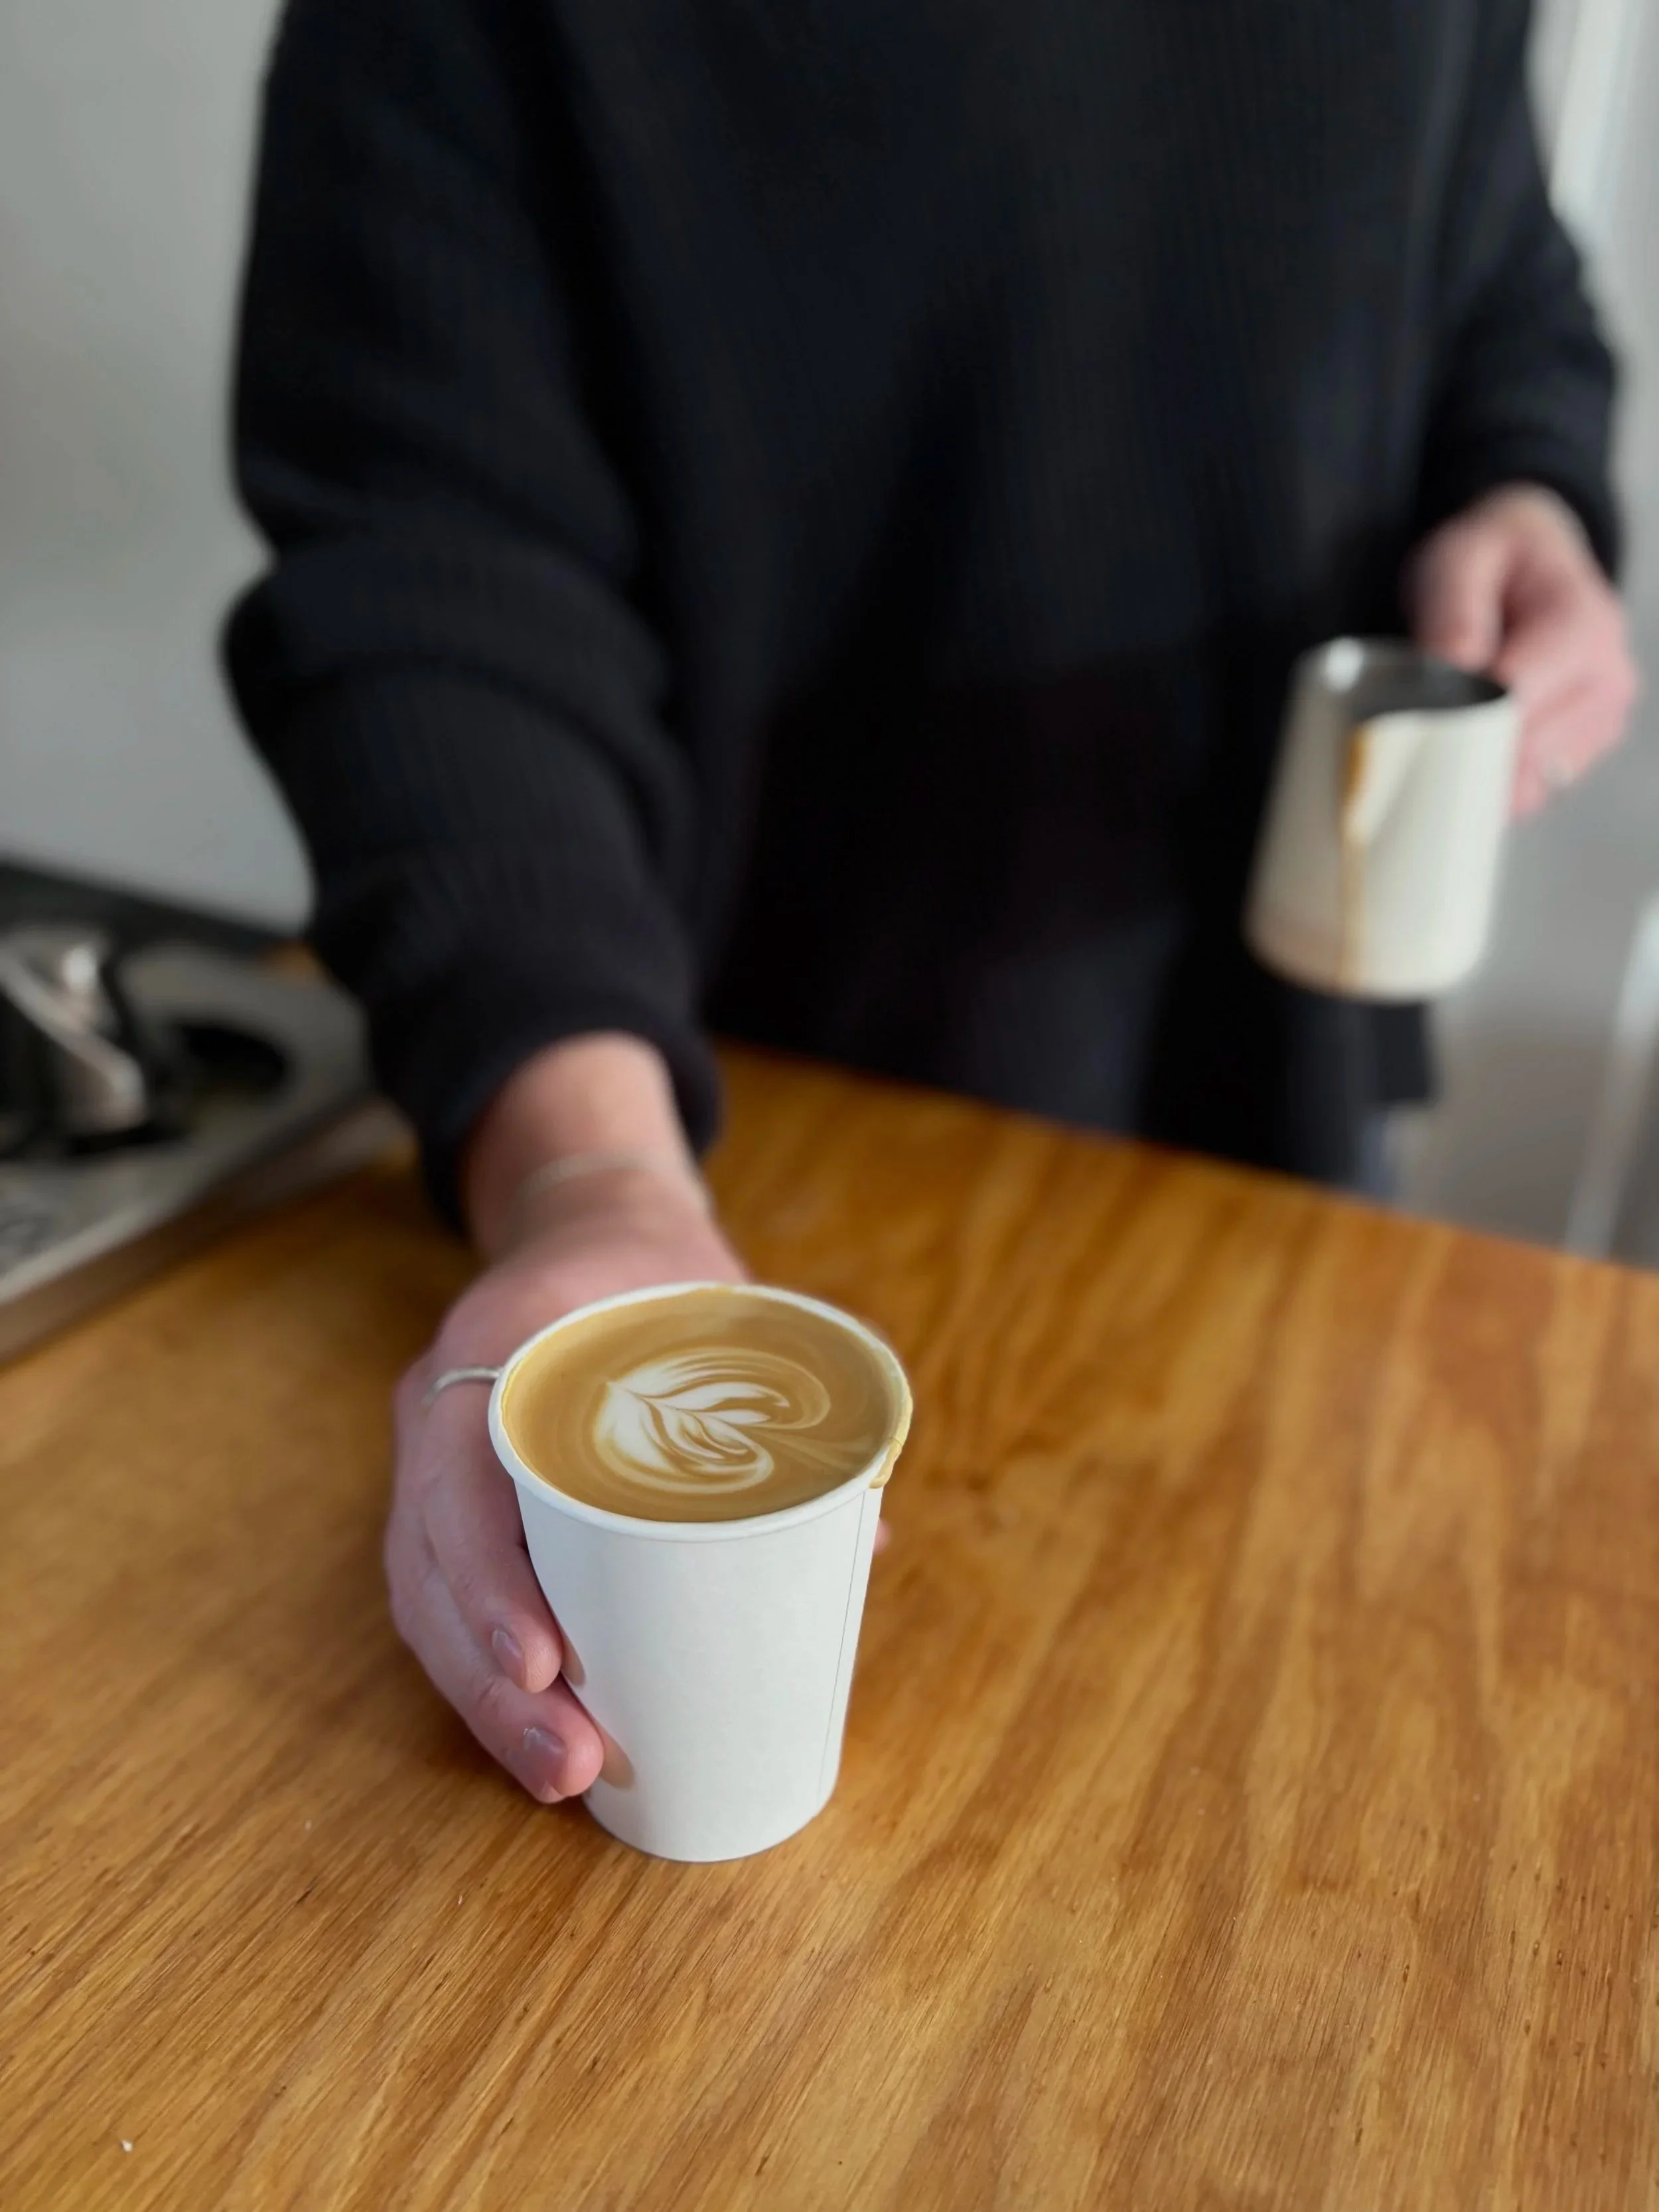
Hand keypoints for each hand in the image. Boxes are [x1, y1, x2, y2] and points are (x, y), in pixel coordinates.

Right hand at [387, 1166, 746, 1801]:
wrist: (590, 1223)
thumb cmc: (658, 1269)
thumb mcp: (717, 1301)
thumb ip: (783, 1397)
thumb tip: (863, 1537)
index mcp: (493, 1347)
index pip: (457, 1476)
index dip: (488, 1578)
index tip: (544, 1662)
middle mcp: (439, 1410)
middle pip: (429, 1568)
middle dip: (490, 1684)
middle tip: (571, 1767)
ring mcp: (434, 1463)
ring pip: (426, 1601)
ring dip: (485, 1702)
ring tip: (562, 1778)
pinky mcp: (453, 1506)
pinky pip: (447, 1600)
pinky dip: (487, 1674)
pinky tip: (540, 1735)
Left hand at [1407, 484, 1638, 816]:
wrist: (1529, 563)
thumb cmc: (1494, 561)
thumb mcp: (1462, 559)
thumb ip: (1455, 611)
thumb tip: (1453, 669)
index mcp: (1582, 626)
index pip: (1515, 702)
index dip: (1456, 722)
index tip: (1409, 727)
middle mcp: (1607, 679)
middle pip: (1523, 754)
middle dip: (1461, 752)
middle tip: (1413, 733)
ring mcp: (1601, 721)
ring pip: (1529, 787)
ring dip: (1477, 771)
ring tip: (1447, 728)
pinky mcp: (1583, 751)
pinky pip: (1532, 794)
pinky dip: (1493, 781)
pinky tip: (1472, 746)